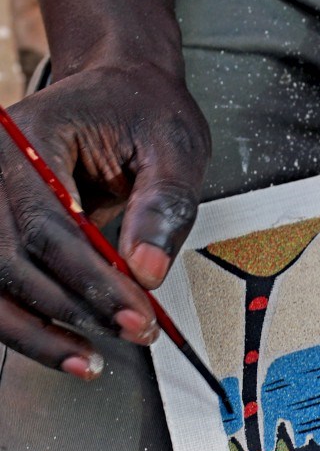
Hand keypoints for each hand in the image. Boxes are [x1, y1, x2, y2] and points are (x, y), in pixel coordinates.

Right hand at [0, 62, 209, 376]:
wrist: (118, 89)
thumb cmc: (141, 109)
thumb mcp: (172, 146)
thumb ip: (161, 206)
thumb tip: (146, 271)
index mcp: (30, 137)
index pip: (49, 225)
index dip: (92, 281)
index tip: (136, 316)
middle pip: (12, 260)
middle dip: (72, 310)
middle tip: (130, 332)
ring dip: (37, 331)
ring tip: (87, 361)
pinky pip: (0, 283)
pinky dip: (26, 320)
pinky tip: (59, 343)